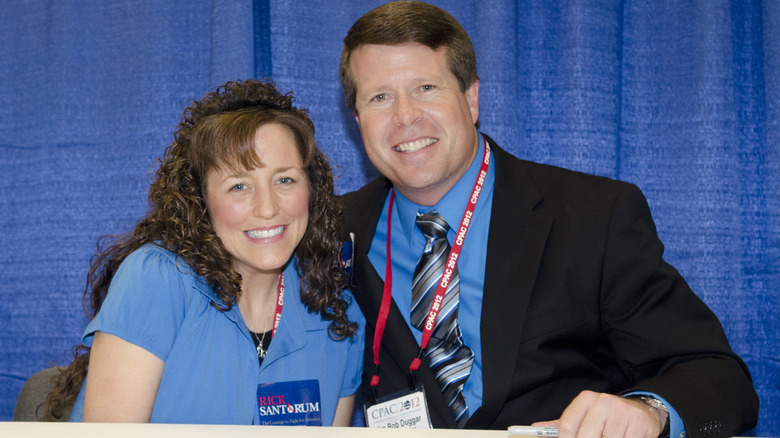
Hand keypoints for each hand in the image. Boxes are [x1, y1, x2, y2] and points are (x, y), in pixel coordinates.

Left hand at [533, 390, 667, 437]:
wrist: (641, 411)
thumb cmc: (606, 417)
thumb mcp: (583, 415)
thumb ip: (561, 424)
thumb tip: (535, 429)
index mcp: (586, 399)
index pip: (567, 424)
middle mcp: (603, 402)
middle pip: (585, 436)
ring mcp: (621, 412)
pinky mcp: (637, 423)